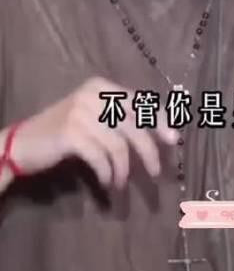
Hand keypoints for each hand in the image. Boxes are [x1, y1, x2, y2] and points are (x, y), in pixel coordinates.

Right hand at [4, 77, 177, 188]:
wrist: (23, 143)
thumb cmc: (63, 131)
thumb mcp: (93, 117)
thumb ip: (119, 119)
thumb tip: (158, 133)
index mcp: (101, 86)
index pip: (139, 101)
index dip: (159, 119)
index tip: (173, 139)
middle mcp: (92, 94)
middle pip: (133, 122)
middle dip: (148, 148)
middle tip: (156, 171)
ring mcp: (80, 112)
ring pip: (118, 143)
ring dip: (124, 168)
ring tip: (122, 183)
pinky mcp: (70, 133)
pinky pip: (100, 156)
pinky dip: (108, 172)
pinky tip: (108, 182)